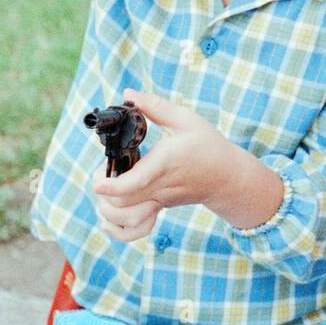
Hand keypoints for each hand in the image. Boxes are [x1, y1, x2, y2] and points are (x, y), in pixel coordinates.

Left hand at [91, 88, 234, 240]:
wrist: (227, 176)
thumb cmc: (207, 145)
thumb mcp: (185, 119)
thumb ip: (154, 106)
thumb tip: (128, 94)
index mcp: (163, 164)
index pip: (134, 182)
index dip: (112, 185)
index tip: (98, 181)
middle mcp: (159, 187)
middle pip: (122, 204)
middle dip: (103, 193)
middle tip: (102, 172)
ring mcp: (159, 201)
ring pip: (127, 220)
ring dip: (108, 211)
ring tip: (105, 192)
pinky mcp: (159, 208)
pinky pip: (137, 230)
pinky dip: (119, 230)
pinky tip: (109, 218)